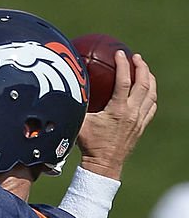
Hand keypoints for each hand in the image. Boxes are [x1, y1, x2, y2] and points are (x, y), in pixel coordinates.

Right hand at [77, 51, 157, 180]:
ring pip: (151, 94)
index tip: (120, 53)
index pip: (124, 81)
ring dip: (149, 79)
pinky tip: (147, 91)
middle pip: (144, 83)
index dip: (123, 64)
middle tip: (136, 57)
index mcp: (118, 110)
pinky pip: (152, 106)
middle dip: (141, 67)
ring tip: (144, 70)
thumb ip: (75, 107)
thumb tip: (65, 92)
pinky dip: (151, 95)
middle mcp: (132, 112)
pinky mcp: (141, 126)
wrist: (104, 164)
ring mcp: (139, 119)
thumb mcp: (80, 123)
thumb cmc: (89, 144)